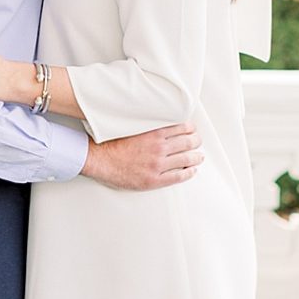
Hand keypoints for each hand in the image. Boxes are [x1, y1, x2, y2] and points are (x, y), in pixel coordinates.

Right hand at [81, 124, 202, 190]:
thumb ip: (148, 123)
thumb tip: (161, 119)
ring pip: (186, 159)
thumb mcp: (132, 126)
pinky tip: (192, 171)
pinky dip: (189, 173)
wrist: (100, 160)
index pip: (182, 127)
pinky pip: (178, 176)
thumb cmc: (112, 142)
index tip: (192, 129)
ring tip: (199, 157)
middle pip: (187, 142)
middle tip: (198, 141)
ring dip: (196, 157)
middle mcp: (158, 148)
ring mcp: (157, 164)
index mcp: (154, 133)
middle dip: (196, 141)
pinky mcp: (154, 179)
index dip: (191, 128)